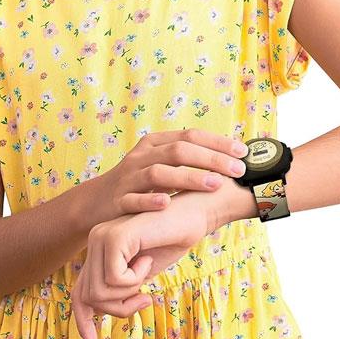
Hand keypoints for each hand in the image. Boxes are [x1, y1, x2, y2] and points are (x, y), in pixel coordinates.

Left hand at [71, 189, 212, 338]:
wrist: (193, 216)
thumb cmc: (171, 242)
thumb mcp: (140, 273)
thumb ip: (120, 289)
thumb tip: (98, 313)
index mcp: (99, 250)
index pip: (79, 293)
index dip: (83, 321)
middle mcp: (94, 241)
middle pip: (89, 297)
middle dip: (118, 308)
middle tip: (144, 300)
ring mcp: (101, 237)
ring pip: (100, 292)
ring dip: (129, 293)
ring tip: (147, 273)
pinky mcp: (113, 238)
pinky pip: (115, 279)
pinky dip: (136, 278)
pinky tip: (146, 259)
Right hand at [89, 128, 249, 223]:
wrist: (96, 203)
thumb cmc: (138, 184)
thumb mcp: (159, 164)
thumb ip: (186, 160)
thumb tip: (230, 160)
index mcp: (154, 143)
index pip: (190, 135)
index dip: (217, 142)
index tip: (243, 153)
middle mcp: (142, 156)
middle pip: (179, 150)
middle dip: (211, 159)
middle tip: (237, 170)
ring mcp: (129, 177)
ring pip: (159, 173)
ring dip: (189, 177)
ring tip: (214, 184)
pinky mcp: (118, 200)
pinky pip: (134, 199)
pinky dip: (150, 200)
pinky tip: (167, 203)